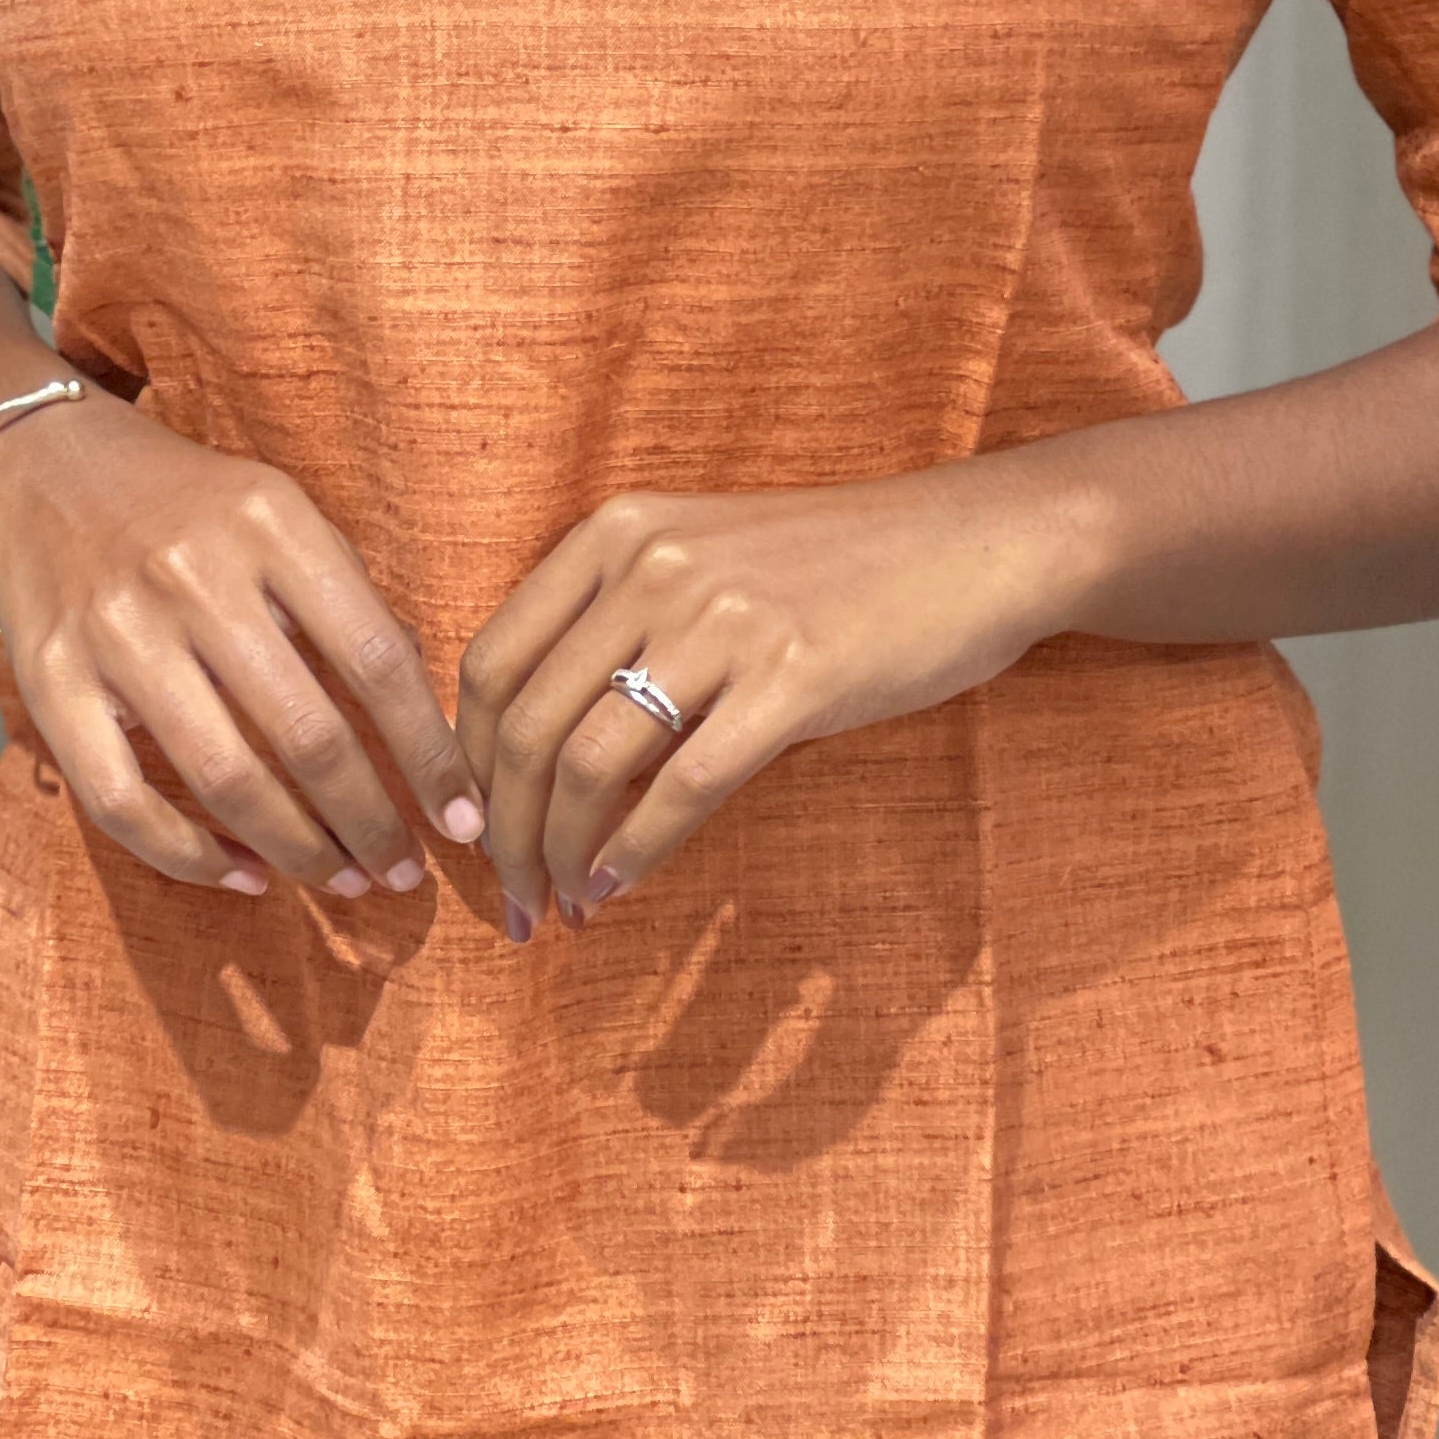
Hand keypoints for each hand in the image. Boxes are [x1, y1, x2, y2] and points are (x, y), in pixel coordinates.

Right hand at [0, 393, 487, 898]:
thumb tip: (423, 715)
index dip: (428, 753)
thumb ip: (347, 599)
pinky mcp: (50, 682)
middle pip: (306, 733)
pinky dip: (189, 858)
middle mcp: (193, 576)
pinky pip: (123, 802)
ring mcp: (116, 632)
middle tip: (405, 875)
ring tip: (344, 881)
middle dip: (371, 823)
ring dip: (298, 850)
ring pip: (224, 778)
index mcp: (272, 525)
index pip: (376, 658)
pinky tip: (244, 877)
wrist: (44, 467)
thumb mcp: (282, 515)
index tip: (464, 818)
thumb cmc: (192, 507)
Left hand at [453, 456, 1090, 933]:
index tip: (474, 833)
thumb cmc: (834, 568)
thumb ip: (616, 627)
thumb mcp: (703, 562)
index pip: (490, 662)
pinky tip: (618, 889)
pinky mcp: (794, 676)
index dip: (463, 764)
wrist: (975, 543)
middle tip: (510, 899)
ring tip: (561, 906)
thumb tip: (530, 757)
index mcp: (616, 532)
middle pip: (524, 726)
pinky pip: (684, 788)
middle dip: (504, 833)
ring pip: (588, 764)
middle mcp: (653, 565)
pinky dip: (635, 854)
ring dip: (559, 856)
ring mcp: (724, 618)